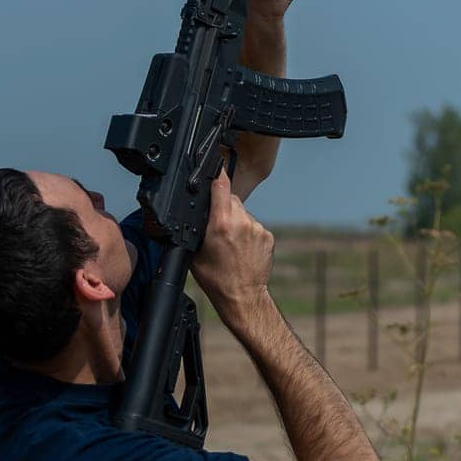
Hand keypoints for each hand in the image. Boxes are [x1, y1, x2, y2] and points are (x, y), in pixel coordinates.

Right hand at [191, 169, 274, 322]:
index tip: (215, 164)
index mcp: (220, 223)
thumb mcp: (194, 251)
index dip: (216, 173)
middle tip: (217, 227)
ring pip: (242, 212)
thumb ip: (195, 226)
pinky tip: (242, 247)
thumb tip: (192, 211)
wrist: (243, 297)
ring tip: (230, 242)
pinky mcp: (268, 235)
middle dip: (222, 207)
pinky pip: (254, 224)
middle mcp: (241, 221)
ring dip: (235, 220)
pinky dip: (247, 231)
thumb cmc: (216, 278)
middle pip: (230, 199)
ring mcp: (257, 228)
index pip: (221, 184)